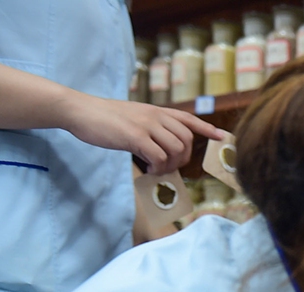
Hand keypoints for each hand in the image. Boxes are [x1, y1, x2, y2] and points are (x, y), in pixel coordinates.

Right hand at [60, 94, 223, 174]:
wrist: (81, 110)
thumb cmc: (105, 118)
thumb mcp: (134, 117)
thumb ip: (151, 128)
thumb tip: (164, 151)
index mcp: (157, 111)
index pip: (188, 118)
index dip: (207, 128)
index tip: (222, 136)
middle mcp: (156, 116)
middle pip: (187, 140)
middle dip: (183, 158)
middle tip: (168, 167)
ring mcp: (146, 125)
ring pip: (175, 150)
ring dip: (169, 166)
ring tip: (155, 170)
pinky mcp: (135, 137)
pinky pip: (158, 157)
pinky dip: (157, 168)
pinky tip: (146, 170)